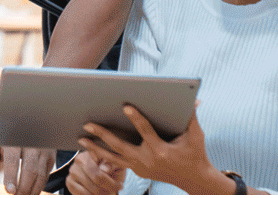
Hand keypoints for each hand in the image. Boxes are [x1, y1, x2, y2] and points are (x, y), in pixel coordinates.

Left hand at [0, 142, 54, 193]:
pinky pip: (46, 175)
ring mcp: (43, 149)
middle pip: (30, 170)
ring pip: (40, 175)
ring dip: (32, 191)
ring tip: (23, 196)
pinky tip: (31, 192)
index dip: (11, 177)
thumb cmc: (7, 137)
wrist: (26, 122)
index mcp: (13, 138)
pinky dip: (39, 187)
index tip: (10, 191)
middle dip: (23, 188)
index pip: (13, 160)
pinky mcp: (50, 156)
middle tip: (16, 197)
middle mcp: (31, 142)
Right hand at [65, 150, 124, 194]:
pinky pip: (82, 194)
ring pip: (90, 190)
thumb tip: (104, 169)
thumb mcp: (115, 165)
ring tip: (107, 192)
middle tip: (114, 191)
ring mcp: (73, 171)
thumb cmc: (109, 168)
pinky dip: (91, 197)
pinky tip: (97, 194)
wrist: (97, 172)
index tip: (120, 186)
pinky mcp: (69, 181)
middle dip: (108, 189)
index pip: (101, 172)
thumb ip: (111, 165)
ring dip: (101, 194)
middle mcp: (79, 160)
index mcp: (91, 153)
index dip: (112, 183)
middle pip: (96, 180)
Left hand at [78, 103, 224, 194]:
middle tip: (87, 123)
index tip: (125, 106)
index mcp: (160, 149)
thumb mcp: (196, 135)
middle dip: (102, 134)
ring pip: (113, 157)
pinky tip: (91, 147)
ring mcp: (140, 167)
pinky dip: (104, 155)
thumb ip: (191, 116)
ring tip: (80, 138)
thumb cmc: (195, 154)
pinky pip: (117, 162)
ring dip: (95, 148)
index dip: (135, 118)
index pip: (145, 131)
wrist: (194, 180)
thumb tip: (194, 98)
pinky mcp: (138, 171)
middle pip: (119, 146)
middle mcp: (147, 160)